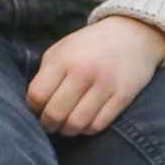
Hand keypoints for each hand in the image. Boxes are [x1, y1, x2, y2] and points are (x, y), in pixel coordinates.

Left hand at [26, 13, 164, 136]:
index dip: (32, 108)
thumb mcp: (62, 48)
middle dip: (47, 124)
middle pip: (55, 113)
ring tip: (65, 125)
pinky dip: (87, 129)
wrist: (132, 35)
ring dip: (66, 130)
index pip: (37, 95)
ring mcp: (105, 85)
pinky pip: (98, 125)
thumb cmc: (90, 45)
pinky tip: (84, 122)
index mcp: (65, 58)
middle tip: (48, 124)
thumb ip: (46, 73)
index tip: (36, 110)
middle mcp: (84, 71)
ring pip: (76, 124)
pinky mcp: (123, 97)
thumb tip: (34, 104)